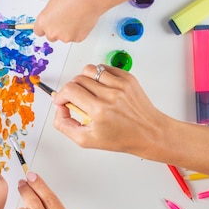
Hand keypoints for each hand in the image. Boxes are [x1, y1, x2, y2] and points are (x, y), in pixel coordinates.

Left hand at [34, 0, 107, 42]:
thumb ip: (50, 15)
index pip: (38, 31)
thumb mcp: (53, 3)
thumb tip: (52, 19)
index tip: (48, 26)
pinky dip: (78, 31)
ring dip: (68, 31)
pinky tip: (81, 20)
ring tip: (75, 17)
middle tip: (64, 20)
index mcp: (44, 22)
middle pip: (51, 36)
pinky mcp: (77, 39)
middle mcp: (52, 32)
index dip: (44, 28)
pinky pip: (75, 37)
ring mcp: (65, 37)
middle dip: (56, 30)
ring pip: (64, 37)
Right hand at [51, 64, 165, 155]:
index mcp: (99, 110)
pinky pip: (104, 68)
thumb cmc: (121, 138)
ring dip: (84, 79)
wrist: (149, 132)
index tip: (62, 101)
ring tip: (88, 92)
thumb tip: (59, 109)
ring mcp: (120, 84)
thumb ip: (65, 126)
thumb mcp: (87, 140)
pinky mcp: (128, 78)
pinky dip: (98, 76)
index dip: (61, 95)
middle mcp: (110, 95)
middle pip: (78, 79)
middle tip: (75, 100)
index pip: (70, 90)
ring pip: (90, 70)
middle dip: (71, 89)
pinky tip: (101, 88)